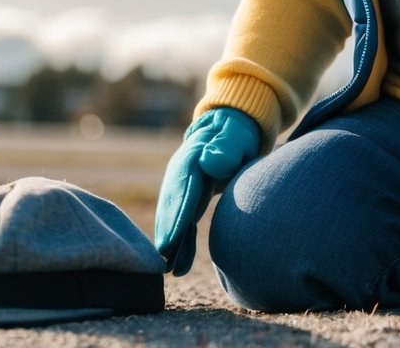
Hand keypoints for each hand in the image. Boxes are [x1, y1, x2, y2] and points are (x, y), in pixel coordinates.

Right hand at [154, 107, 259, 274]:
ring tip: (170, 267)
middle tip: (163, 259)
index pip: (184, 187)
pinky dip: (181, 240)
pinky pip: (183, 220)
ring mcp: (181, 185)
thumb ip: (226, 147)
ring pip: (174, 215)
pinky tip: (180, 263)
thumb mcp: (236, 137)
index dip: (177, 213)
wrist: (230, 131)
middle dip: (167, 232)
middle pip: (173, 204)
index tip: (170, 238)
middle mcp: (181, 172)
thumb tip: (209, 161)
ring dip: (171, 241)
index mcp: (194, 155)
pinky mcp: (187, 196)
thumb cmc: (236, 137)